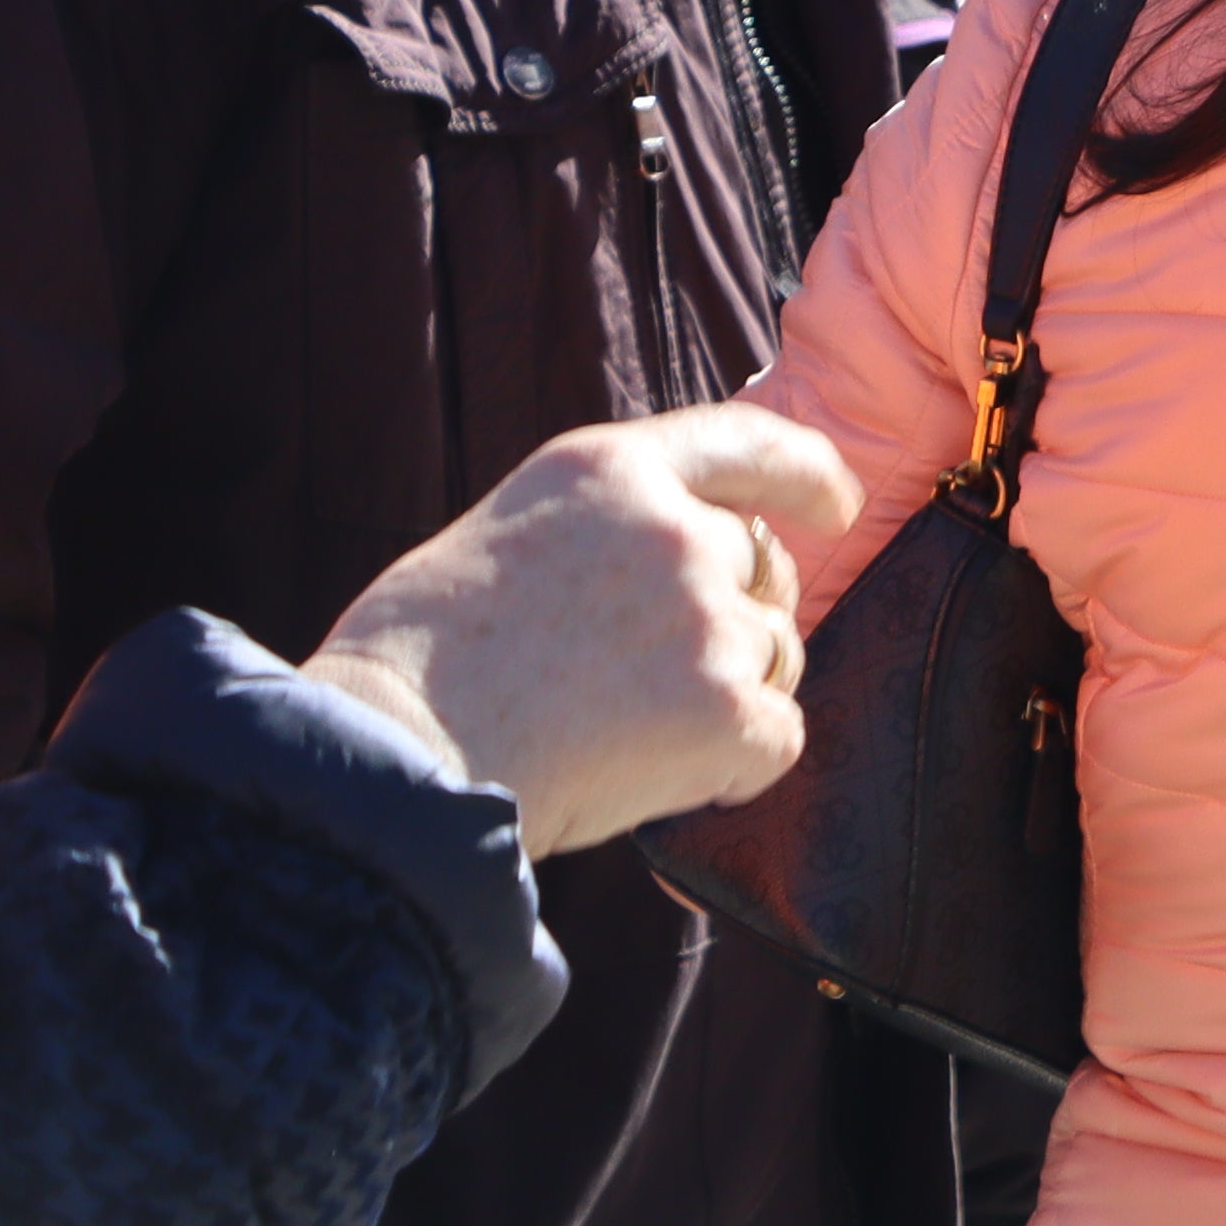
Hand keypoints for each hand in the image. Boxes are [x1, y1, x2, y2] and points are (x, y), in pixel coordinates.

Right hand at [302, 405, 859, 857]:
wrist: (389, 760)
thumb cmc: (418, 662)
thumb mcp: (509, 532)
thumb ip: (607, 527)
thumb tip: (690, 557)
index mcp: (610, 469)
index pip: (746, 444)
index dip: (806, 476)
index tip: (836, 505)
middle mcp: (674, 529)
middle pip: (764, 570)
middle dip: (734, 620)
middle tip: (648, 682)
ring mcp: (705, 618)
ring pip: (774, 656)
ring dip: (728, 697)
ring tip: (625, 731)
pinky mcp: (722, 709)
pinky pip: (777, 737)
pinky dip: (735, 766)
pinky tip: (658, 780)